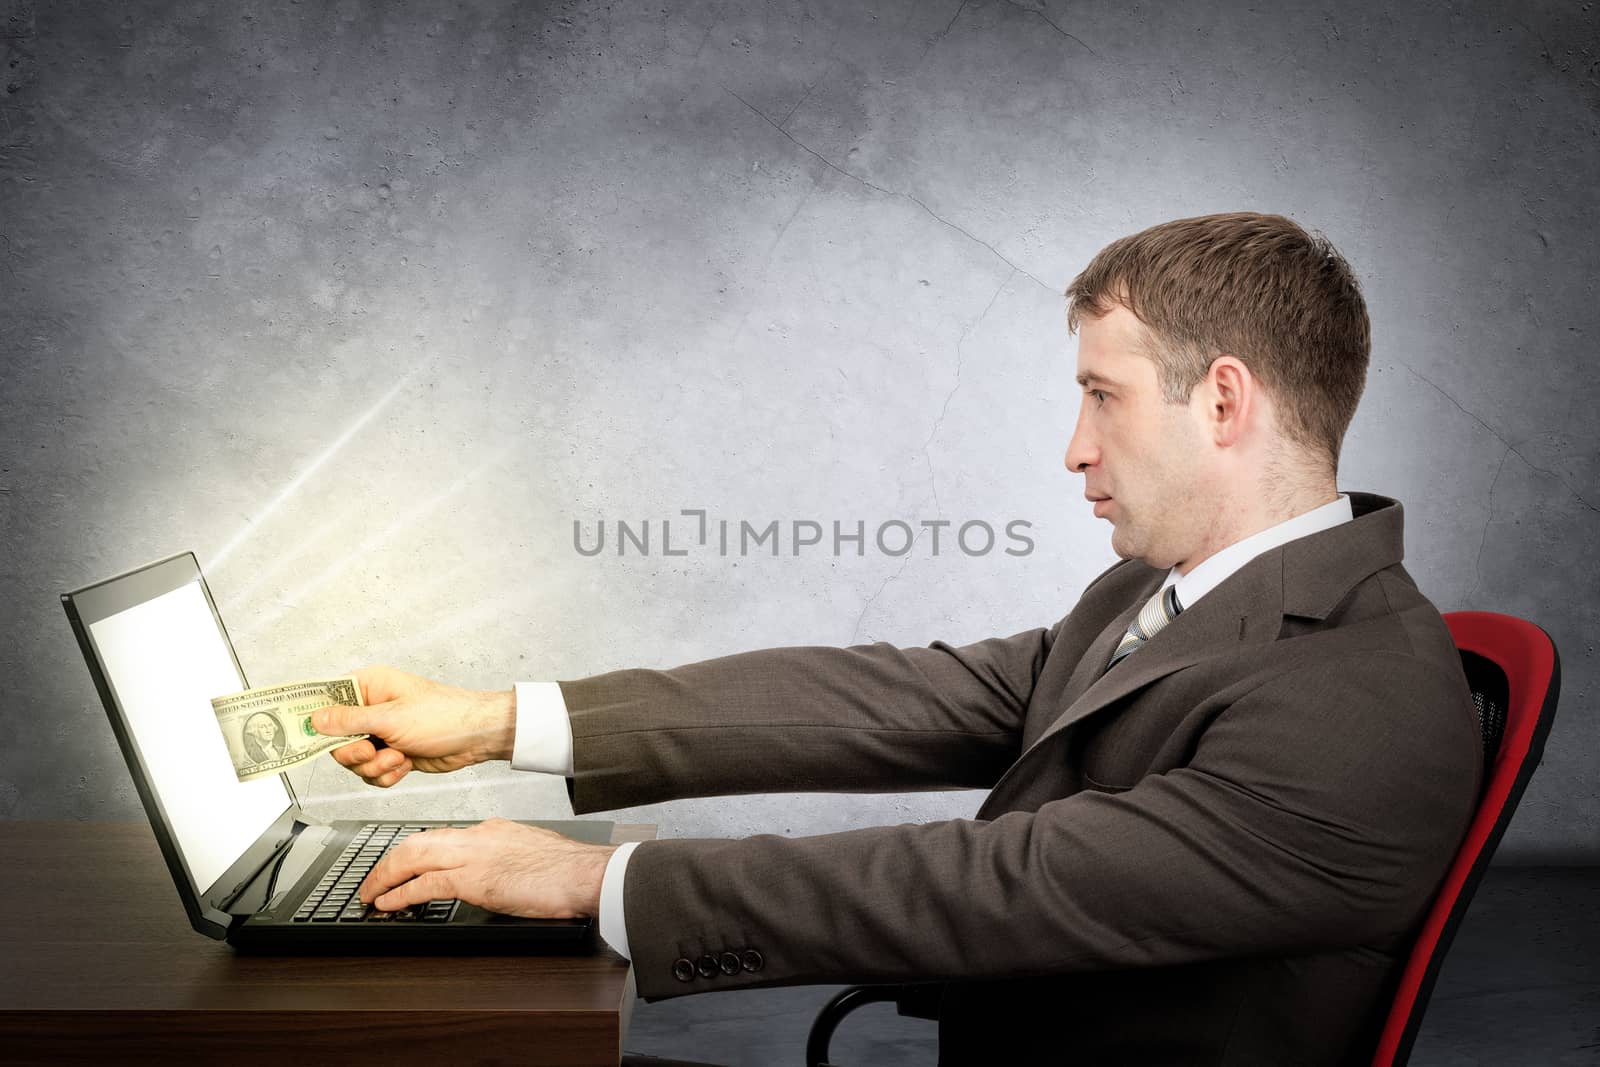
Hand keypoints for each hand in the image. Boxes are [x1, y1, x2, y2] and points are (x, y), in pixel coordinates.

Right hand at [310, 665, 515, 787]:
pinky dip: (386, 774)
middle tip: (371, 751)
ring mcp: (380, 733)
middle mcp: (371, 709)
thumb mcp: (391, 718)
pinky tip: (405, 764)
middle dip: (354, 753)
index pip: (326, 699)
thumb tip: (315, 719)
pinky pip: (371, 773)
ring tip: (398, 757)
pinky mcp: (391, 754)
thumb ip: (350, 721)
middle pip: (335, 740)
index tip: (298, 734)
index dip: (313, 718)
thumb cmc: (444, 716)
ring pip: (353, 761)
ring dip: (375, 766)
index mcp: (369, 686)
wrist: (476, 738)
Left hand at [359, 818, 616, 918]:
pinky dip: (400, 893)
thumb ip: (508, 860)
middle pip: (418, 840)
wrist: (586, 873)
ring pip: (412, 856)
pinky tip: (387, 905)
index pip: (442, 838)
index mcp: (493, 830)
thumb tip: (499, 878)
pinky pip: (424, 883)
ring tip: (369, 893)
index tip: (404, 868)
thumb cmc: (570, 870)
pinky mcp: (474, 878)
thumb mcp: (532, 855)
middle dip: (389, 861)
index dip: (417, 854)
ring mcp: (474, 854)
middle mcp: (478, 836)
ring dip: (384, 876)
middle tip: (373, 880)